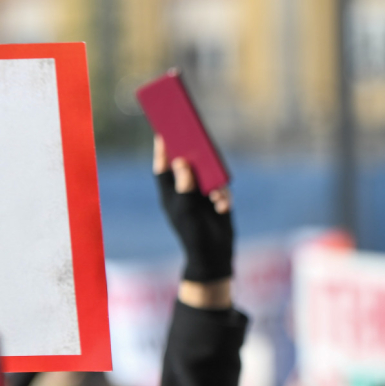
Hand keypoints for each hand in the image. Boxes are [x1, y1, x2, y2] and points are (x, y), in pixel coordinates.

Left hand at [153, 136, 233, 306]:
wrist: (213, 254)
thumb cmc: (192, 232)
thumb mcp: (184, 209)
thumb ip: (183, 186)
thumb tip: (182, 162)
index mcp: (170, 192)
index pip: (164, 168)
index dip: (162, 150)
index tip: (161, 132)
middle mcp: (186, 190)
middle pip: (188, 165)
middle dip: (192, 154)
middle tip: (193, 135)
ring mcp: (203, 194)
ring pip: (209, 176)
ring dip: (213, 184)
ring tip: (213, 188)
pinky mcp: (219, 199)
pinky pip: (222, 190)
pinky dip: (222, 197)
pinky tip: (219, 206)